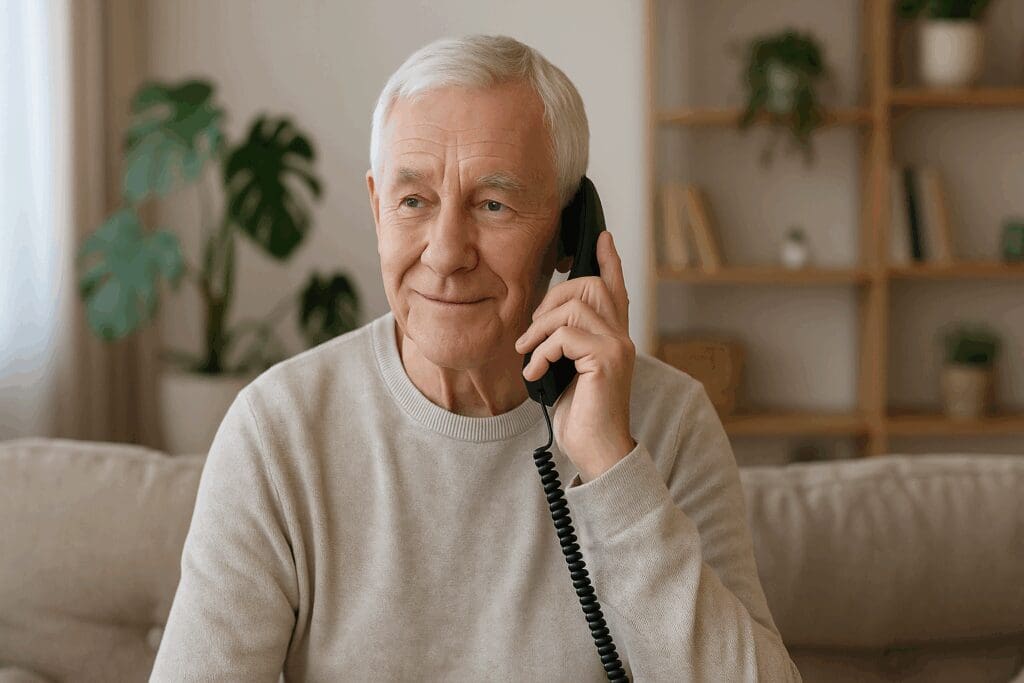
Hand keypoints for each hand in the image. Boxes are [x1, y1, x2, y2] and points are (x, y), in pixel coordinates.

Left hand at [515, 231, 636, 482]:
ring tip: (529, 354)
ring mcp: (617, 346)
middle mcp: (621, 337)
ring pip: (573, 308)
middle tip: (532, 332)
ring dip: (540, 329)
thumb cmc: (580, 415)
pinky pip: (564, 336)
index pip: (617, 289)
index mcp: (613, 337)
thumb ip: (566, 344)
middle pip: (589, 286)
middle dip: (553, 298)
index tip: (603, 236)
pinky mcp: (606, 360)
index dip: (610, 261)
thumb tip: (541, 324)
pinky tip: (535, 373)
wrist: (596, 450)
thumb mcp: (568, 372)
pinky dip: (542, 352)